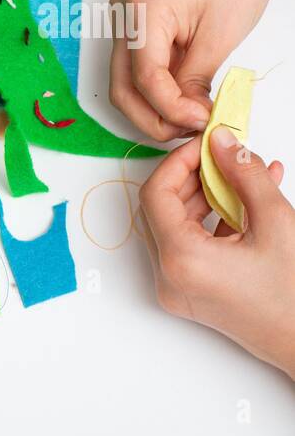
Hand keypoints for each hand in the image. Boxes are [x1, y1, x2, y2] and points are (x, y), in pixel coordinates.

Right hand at [108, 0, 284, 140]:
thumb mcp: (220, 37)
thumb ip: (195, 81)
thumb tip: (185, 119)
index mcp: (142, 8)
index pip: (144, 76)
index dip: (169, 107)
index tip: (198, 122)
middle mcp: (122, 15)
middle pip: (122, 87)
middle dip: (153, 117)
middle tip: (188, 131)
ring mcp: (123, 23)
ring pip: (124, 85)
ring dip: (153, 109)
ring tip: (188, 118)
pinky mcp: (134, 31)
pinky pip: (135, 73)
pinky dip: (157, 93)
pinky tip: (181, 102)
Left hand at [140, 128, 294, 377]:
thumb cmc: (294, 293)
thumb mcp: (276, 222)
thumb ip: (245, 175)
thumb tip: (222, 142)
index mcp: (180, 260)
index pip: (155, 194)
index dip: (178, 163)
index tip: (206, 145)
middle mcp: (168, 276)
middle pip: (164, 210)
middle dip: (195, 177)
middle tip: (227, 156)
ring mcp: (177, 288)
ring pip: (179, 227)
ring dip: (209, 196)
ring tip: (247, 176)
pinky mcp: (190, 293)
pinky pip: (192, 246)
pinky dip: (215, 222)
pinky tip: (250, 203)